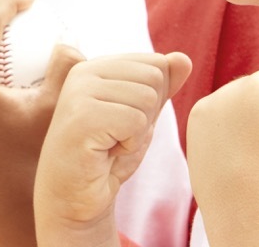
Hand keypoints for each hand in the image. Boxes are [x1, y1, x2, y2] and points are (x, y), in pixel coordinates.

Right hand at [33, 52, 191, 246]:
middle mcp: (84, 72)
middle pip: (154, 78)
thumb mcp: (142, 117)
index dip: (152, 101)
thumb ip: (162, 87)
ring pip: (147, 98)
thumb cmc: (106, 158)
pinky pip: (136, 121)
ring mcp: (79, 92)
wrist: (75, 200)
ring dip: (137, 133)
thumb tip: (183, 58)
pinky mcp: (82, 116)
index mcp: (97, 67)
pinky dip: (129, 144)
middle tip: (116, 137)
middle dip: (147, 115)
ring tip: (109, 144)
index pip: (155, 63)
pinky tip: (105, 153)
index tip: (123, 123)